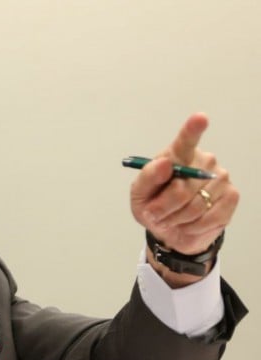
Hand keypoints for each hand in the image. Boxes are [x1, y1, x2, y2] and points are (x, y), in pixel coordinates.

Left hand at [130, 113, 238, 275]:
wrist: (169, 230)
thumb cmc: (153, 206)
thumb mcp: (139, 194)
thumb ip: (148, 178)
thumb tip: (164, 164)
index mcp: (177, 155)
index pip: (186, 141)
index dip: (193, 129)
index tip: (200, 118)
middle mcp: (203, 161)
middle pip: (182, 189)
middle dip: (163, 208)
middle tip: (156, 214)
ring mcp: (220, 177)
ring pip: (195, 206)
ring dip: (177, 219)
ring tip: (172, 218)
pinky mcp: (231, 196)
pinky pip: (210, 217)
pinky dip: (193, 226)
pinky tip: (189, 223)